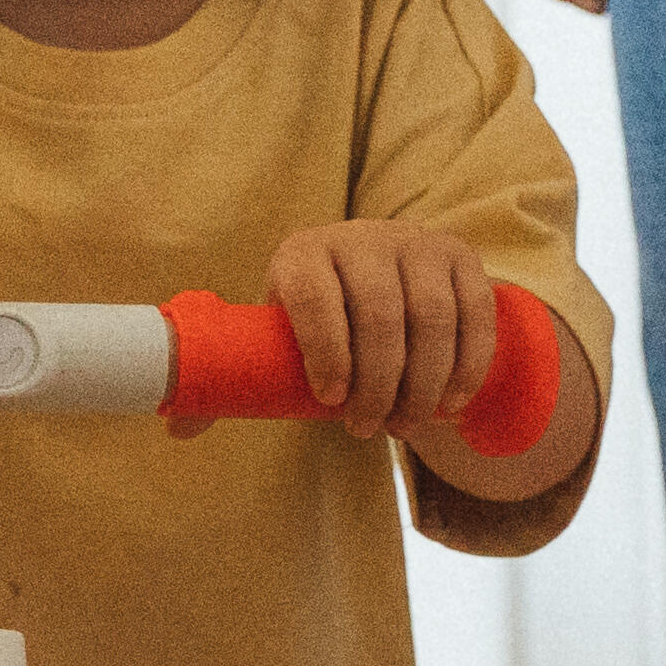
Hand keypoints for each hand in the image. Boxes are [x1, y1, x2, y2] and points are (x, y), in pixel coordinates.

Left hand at [265, 220, 503, 442]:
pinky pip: (475, 315)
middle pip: (379, 314)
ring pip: (432, 318)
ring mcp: (416, 242)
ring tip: (405, 426)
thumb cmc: (318, 319)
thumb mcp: (279, 329)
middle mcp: (362, 237)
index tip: (331, 400)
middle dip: (378, 385)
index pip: (315, 297)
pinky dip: (467, 369)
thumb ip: (251, 367)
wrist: (371, 272)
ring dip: (422, 385)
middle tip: (368, 428)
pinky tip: (449, 407)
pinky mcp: (460, 255)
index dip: (325, 352)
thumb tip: (191, 427)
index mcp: (305, 253)